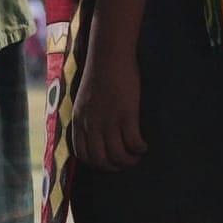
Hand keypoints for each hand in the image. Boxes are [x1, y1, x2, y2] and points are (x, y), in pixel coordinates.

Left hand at [71, 51, 145, 171]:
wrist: (109, 55)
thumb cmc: (99, 74)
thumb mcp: (84, 98)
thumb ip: (86, 116)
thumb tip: (95, 133)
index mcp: (78, 119)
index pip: (82, 154)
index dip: (96, 163)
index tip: (107, 162)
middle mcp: (91, 123)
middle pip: (100, 159)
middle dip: (114, 167)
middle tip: (125, 162)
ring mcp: (108, 120)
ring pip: (118, 155)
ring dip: (129, 160)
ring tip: (136, 155)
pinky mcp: (126, 114)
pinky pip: (133, 142)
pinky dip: (140, 149)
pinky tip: (144, 145)